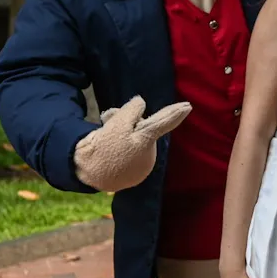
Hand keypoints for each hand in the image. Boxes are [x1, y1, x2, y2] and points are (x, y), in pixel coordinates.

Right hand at [73, 97, 191, 191]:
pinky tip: (110, 149)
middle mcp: (149, 154)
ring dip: (124, 132)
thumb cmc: (101, 148)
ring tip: (104, 133)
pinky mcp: (136, 174)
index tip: (189, 106)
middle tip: (108, 117)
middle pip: (144, 128)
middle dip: (128, 121)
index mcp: (144, 141)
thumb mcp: (114, 125)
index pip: (162, 122)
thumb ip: (131, 112)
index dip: (175, 113)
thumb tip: (141, 103)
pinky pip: (134, 153)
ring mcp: (144, 165)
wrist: (87, 174)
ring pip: (137, 139)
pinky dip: (124, 148)